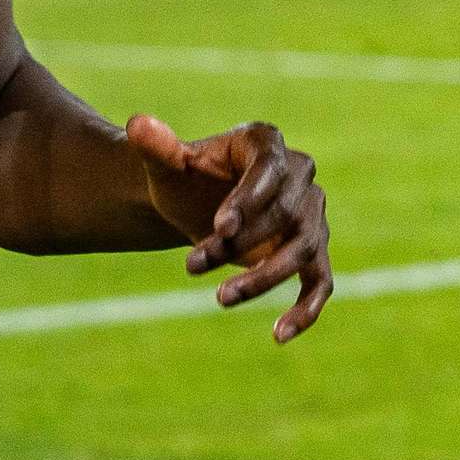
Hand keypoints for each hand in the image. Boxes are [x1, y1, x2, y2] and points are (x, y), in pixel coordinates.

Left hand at [128, 114, 331, 342]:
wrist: (193, 205)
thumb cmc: (182, 179)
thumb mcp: (165, 164)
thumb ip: (156, 147)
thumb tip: (138, 124)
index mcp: (265, 143)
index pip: (267, 172)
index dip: (247, 201)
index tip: (220, 227)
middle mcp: (299, 175)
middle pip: (282, 215)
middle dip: (238, 245)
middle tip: (192, 265)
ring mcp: (312, 215)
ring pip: (300, 252)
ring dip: (261, 279)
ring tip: (219, 299)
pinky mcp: (314, 251)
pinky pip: (320, 282)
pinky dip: (305, 310)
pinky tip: (278, 335)